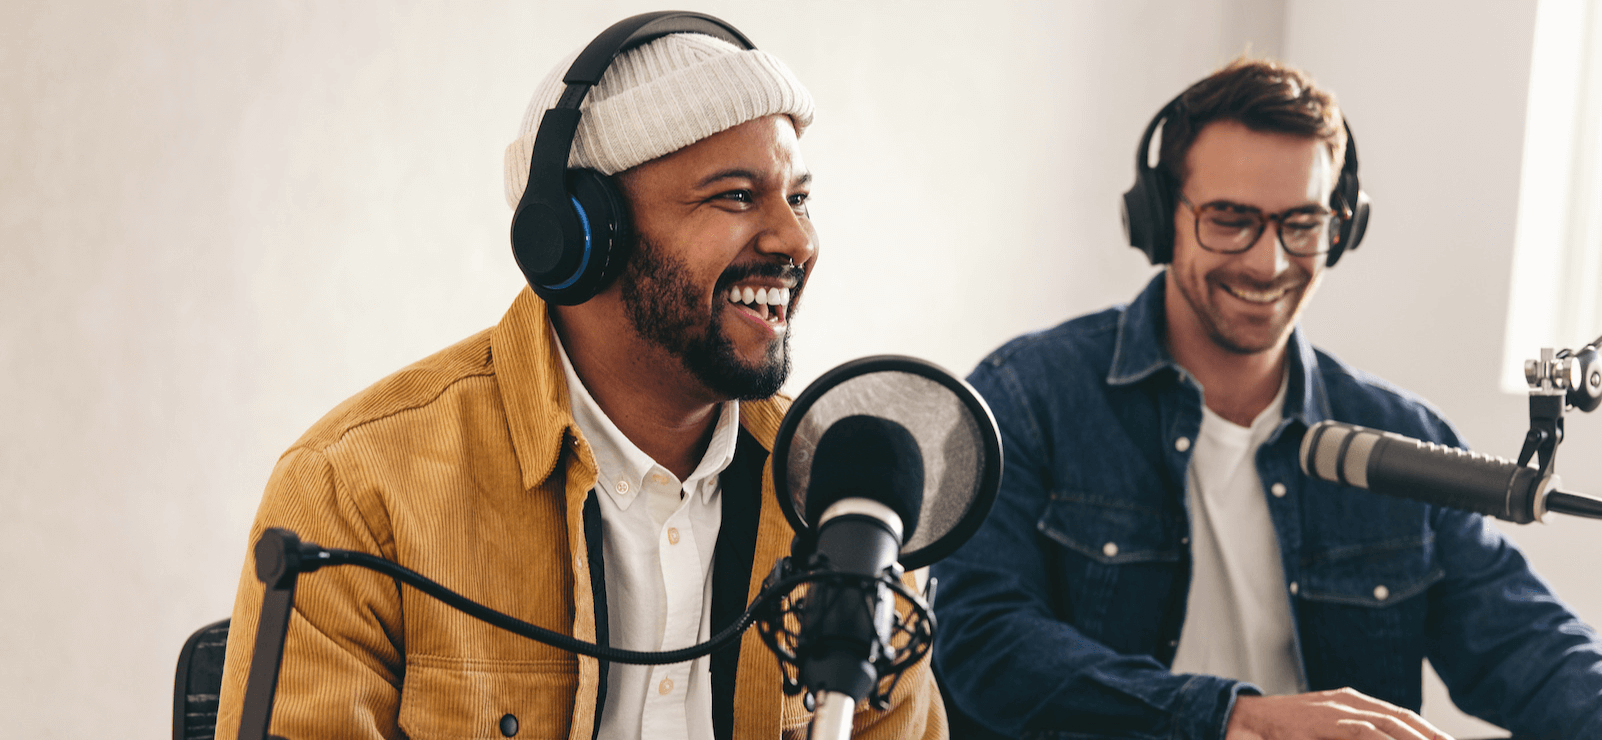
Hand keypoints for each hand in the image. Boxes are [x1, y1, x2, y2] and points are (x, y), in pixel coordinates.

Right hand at [1225, 688, 1453, 739]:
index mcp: (1350, 702)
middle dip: (1432, 736)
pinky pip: (1363, 732)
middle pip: (1402, 719)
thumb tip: (1378, 738)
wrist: (1240, 721)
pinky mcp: (1323, 721)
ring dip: (1416, 739)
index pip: (1399, 716)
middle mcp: (1348, 701)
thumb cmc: (1281, 734)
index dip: (1427, 731)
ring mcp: (1335, 709)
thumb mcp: (1320, 732)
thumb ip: (1349, 735)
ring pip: (1389, 723)